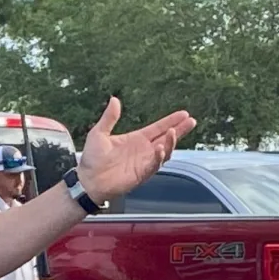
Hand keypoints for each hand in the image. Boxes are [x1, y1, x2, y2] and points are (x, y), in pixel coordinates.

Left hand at [76, 97, 196, 202]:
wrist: (87, 180)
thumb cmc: (92, 159)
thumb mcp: (99, 133)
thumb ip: (109, 118)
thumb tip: (114, 99)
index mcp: (136, 139)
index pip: (158, 128)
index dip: (171, 121)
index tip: (184, 114)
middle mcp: (143, 150)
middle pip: (167, 138)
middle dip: (180, 130)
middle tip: (191, 121)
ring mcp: (144, 163)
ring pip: (165, 152)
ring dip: (171, 142)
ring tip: (173, 132)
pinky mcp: (141, 174)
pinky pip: (154, 165)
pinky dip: (159, 157)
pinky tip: (161, 148)